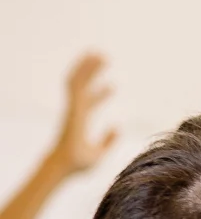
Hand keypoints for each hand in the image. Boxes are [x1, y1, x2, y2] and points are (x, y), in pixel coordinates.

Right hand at [49, 53, 118, 176]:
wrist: (64, 165)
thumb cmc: (78, 164)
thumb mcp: (99, 154)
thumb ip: (108, 141)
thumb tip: (118, 128)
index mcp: (80, 121)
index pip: (90, 103)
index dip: (101, 94)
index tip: (113, 86)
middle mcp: (75, 111)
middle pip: (84, 87)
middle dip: (92, 73)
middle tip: (104, 60)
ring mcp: (72, 107)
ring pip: (79, 81)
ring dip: (87, 67)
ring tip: (99, 53)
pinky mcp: (72, 106)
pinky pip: (76, 85)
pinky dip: (82, 72)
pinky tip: (90, 60)